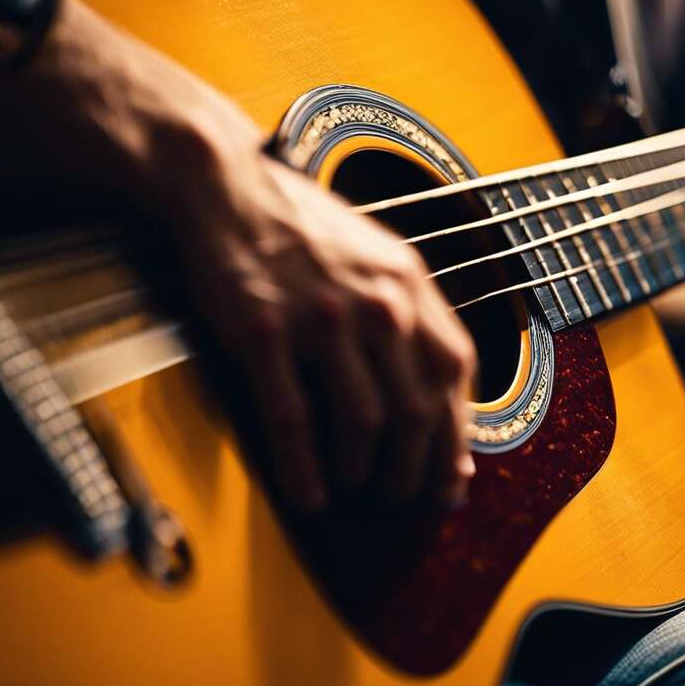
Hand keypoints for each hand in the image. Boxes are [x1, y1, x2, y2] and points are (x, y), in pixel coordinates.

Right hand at [0, 0, 477, 513]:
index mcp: (410, 284)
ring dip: (362, 472)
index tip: (450, 480)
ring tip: (354, 490)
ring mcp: (322, 318)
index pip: (456, 373)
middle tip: (399, 498)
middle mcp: (378, 303)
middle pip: (416, 411)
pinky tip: (308, 494)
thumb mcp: (378, 258)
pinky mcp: (264, 333)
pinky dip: (304, 468)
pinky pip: (295, 419)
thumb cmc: (303, 229)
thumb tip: (444, 394)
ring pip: (364, 422)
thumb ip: (416, 320)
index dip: (457, 436)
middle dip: (413, 470)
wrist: (226, 186)